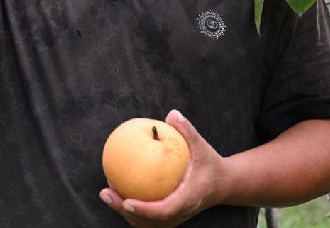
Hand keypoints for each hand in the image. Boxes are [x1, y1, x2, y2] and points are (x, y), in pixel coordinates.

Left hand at [99, 110, 224, 227]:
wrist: (223, 185)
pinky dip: (130, 207)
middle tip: (106, 193)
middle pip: (148, 222)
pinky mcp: (168, 218)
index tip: (126, 201)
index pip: (164, 210)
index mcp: (188, 200)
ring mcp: (173, 219)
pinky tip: (117, 189)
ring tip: (107, 192)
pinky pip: (146, 217)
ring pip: (144, 223)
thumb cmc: (210, 164)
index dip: (144, 210)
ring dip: (123, 210)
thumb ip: (188, 131)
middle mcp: (179, 214)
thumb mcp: (202, 147)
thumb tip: (171, 113)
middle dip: (124, 210)